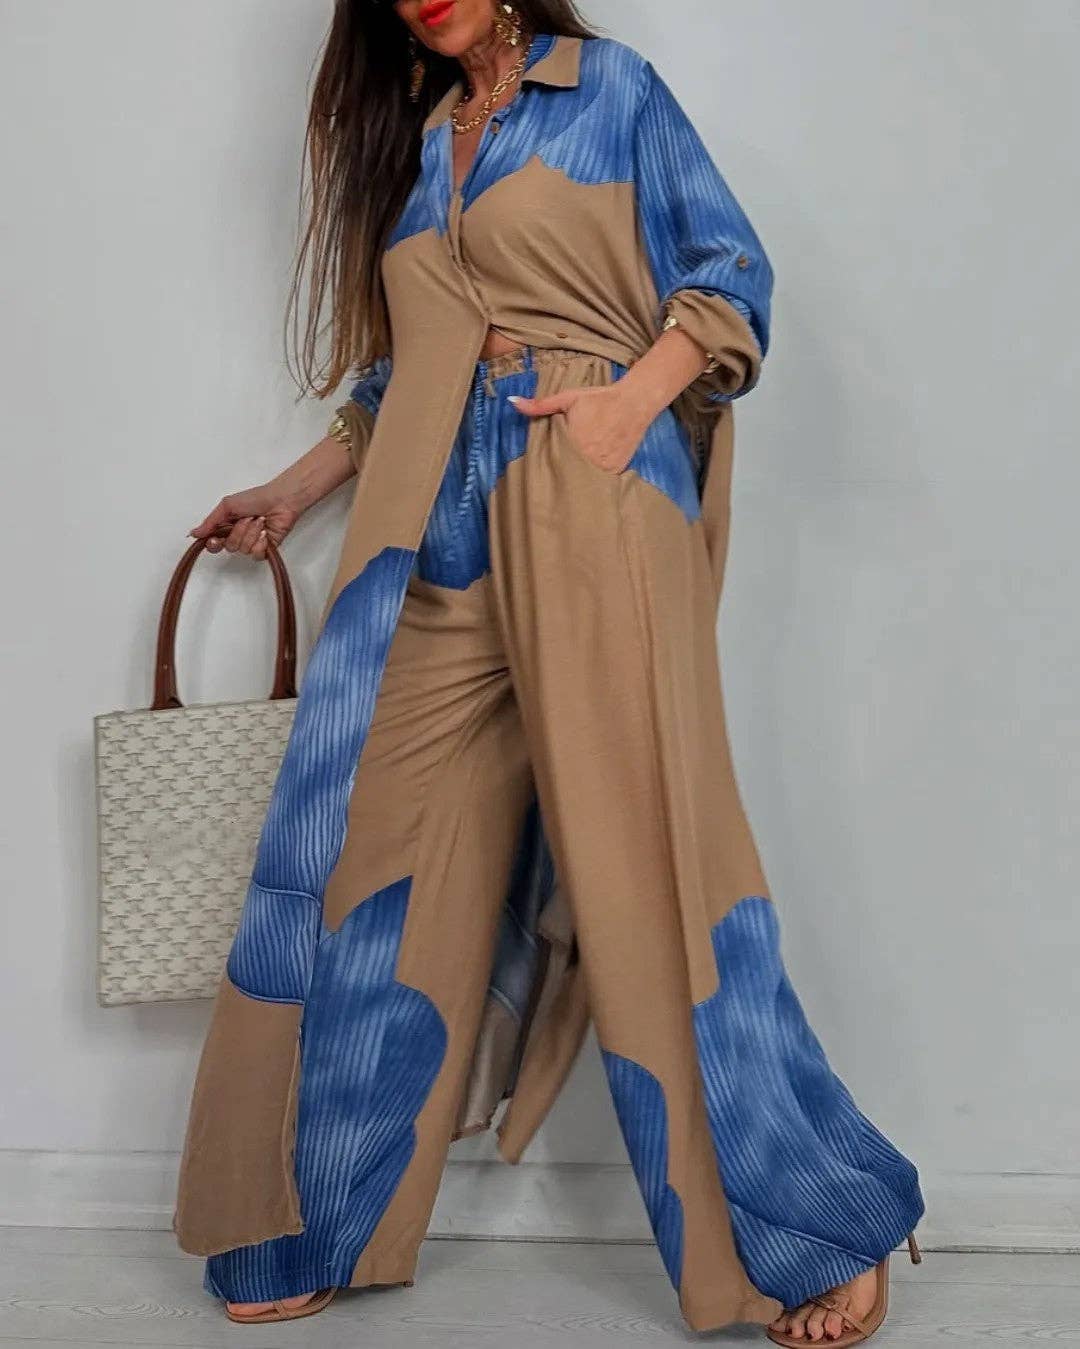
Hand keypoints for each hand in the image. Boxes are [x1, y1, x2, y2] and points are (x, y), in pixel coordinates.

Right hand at [188, 483, 300, 558]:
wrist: (280, 500)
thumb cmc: (255, 498)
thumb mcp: (227, 506)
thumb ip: (210, 522)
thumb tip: (194, 534)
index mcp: (227, 526)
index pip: (214, 544)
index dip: (213, 544)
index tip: (215, 539)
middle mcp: (238, 536)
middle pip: (229, 547)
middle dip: (237, 532)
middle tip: (246, 519)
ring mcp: (252, 543)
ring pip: (243, 550)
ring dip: (251, 533)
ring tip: (259, 521)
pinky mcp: (266, 549)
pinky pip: (256, 555)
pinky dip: (260, 543)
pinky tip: (265, 532)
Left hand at [508, 380, 653, 474]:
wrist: (635, 402)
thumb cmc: (599, 399)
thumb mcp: (568, 398)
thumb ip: (540, 405)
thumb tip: (512, 402)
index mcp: (572, 442)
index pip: (551, 462)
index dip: (545, 466)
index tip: (538, 470)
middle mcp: (587, 458)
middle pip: (566, 474)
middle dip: (559, 475)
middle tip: (553, 477)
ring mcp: (603, 466)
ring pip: (583, 480)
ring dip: (576, 479)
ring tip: (567, 481)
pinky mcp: (616, 470)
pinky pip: (600, 481)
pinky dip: (593, 480)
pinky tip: (586, 480)